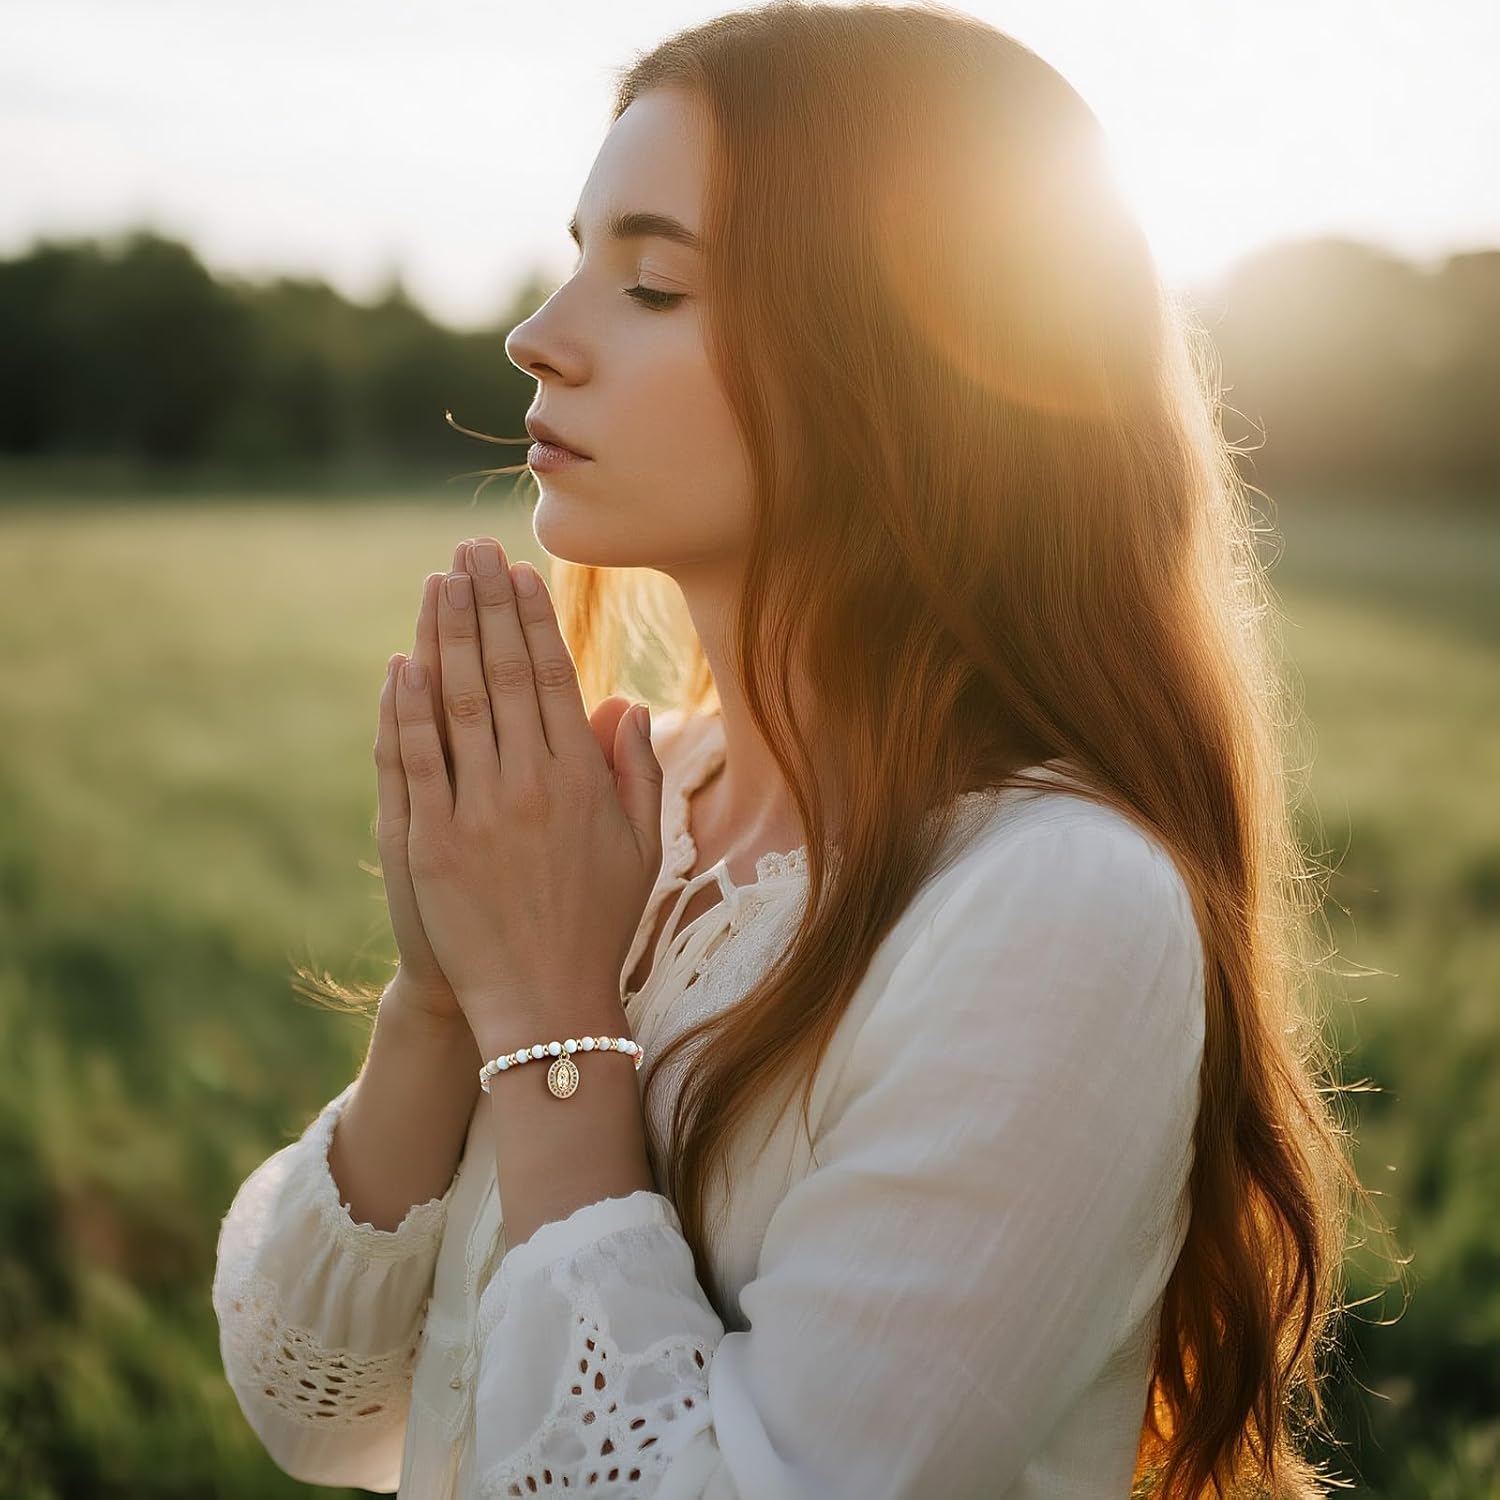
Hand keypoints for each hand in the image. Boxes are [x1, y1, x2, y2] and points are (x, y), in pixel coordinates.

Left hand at [390, 536, 663, 1057]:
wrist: (545, 1001)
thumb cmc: (599, 923)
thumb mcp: (641, 847)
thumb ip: (634, 770)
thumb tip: (624, 702)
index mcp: (581, 780)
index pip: (552, 678)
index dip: (532, 620)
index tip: (518, 574)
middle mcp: (530, 784)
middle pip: (502, 674)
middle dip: (486, 604)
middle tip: (471, 549)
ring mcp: (477, 812)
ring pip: (457, 703)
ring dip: (444, 636)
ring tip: (437, 582)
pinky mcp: (432, 842)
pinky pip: (416, 761)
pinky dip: (407, 709)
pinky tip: (402, 663)